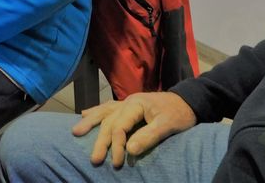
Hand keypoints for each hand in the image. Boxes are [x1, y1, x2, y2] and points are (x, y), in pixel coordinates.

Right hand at [74, 92, 197, 167]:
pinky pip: (109, 108)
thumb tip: (129, 149)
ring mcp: (127, 103)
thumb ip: (148, 136)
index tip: (117, 163)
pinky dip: (97, 111)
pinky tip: (86, 113)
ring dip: (91, 122)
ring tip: (76, 131)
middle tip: (93, 160)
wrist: (188, 101)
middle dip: (100, 141)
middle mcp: (128, 102)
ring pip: (104, 112)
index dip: (116, 145)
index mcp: (136, 104)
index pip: (119, 126)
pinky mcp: (130, 106)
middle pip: (109, 121)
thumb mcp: (167, 125)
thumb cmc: (179, 113)